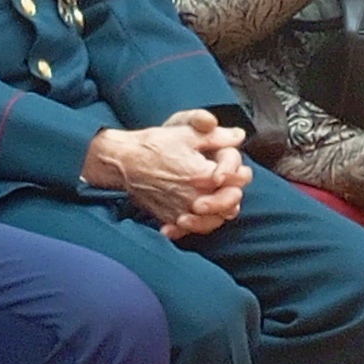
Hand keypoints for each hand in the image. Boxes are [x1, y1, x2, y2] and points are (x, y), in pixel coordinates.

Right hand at [87, 109, 250, 238]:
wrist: (123, 161)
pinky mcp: (168, 218)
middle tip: (230, 186)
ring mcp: (181, 211)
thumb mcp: (187, 133)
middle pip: (229, 207)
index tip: (237, 169)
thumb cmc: (153, 145)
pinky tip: (196, 217)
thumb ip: (217, 136)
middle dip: (233, 195)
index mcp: (202, 175)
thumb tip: (238, 136)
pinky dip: (196, 226)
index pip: (236, 182)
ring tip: (219, 202)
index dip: (241, 174)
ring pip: (212, 222)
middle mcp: (194, 198)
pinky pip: (190, 230)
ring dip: (220, 213)